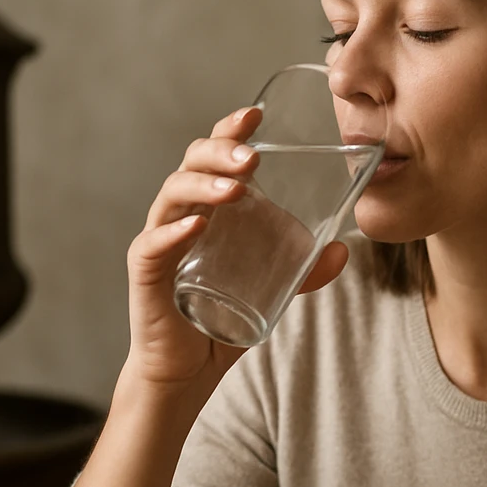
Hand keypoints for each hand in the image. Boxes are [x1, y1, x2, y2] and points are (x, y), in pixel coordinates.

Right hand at [125, 106, 348, 390]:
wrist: (188, 371)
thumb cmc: (222, 320)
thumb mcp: (273, 290)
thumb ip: (304, 270)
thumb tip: (341, 249)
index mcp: (207, 208)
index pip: (213, 155)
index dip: (230, 130)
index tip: (257, 114)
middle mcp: (180, 215)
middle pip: (191, 163)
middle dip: (221, 152)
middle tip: (253, 157)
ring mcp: (160, 241)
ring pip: (172, 195)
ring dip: (204, 184)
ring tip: (235, 186)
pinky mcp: (146, 274)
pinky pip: (153, 244)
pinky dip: (174, 232)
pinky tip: (198, 225)